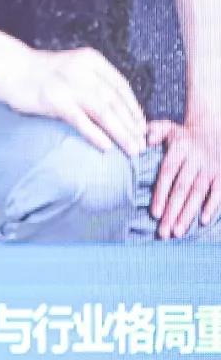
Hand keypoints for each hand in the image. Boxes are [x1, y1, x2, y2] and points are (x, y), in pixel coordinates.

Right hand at [0, 47, 145, 155]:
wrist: (8, 68)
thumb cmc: (39, 73)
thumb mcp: (72, 68)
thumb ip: (91, 81)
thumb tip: (113, 108)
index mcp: (92, 61)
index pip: (121, 86)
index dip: (134, 108)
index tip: (142, 127)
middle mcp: (84, 71)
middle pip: (116, 101)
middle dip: (132, 125)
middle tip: (142, 144)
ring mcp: (70, 86)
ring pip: (104, 112)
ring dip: (121, 133)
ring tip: (132, 150)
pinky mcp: (55, 100)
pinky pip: (81, 121)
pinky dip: (96, 134)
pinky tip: (107, 147)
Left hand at [147, 118, 220, 238]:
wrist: (213, 126)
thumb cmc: (182, 133)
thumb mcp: (167, 127)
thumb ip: (154, 132)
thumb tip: (146, 142)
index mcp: (179, 150)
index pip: (167, 174)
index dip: (161, 194)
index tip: (155, 214)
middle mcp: (195, 160)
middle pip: (182, 188)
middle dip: (173, 211)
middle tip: (164, 232)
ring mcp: (211, 167)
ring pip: (198, 193)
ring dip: (189, 213)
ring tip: (178, 231)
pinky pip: (219, 191)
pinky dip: (213, 205)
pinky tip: (204, 220)